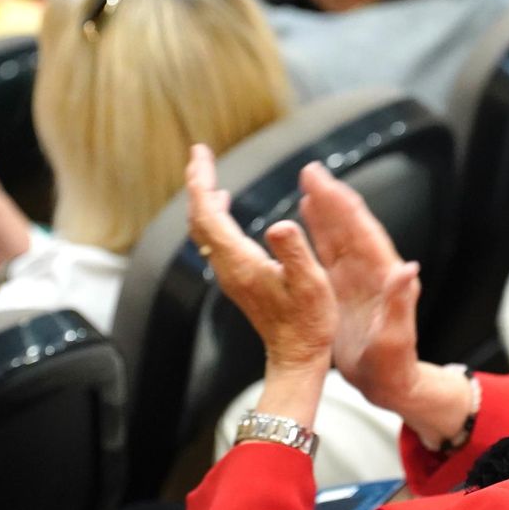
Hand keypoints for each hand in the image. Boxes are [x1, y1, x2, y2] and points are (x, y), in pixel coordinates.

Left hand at [186, 145, 335, 378]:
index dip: (201, 181)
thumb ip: (294, 251)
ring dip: (203, 200)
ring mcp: (230, 275)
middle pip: (199, 219)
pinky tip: (224, 208)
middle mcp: (228, 267)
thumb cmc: (308, 322)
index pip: (209, 213)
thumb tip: (280, 224)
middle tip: (200, 157)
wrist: (296, 356)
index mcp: (241, 262)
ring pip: (204, 230)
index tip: (200, 154)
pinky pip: (214, 240)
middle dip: (197, 184)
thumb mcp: (311, 283)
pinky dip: (213, 216)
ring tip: (208, 176)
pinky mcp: (237, 279)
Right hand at [294, 162, 426, 410]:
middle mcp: (371, 273)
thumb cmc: (394, 370)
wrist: (389, 386)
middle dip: (331, 198)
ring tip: (308, 185)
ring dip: (324, 210)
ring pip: (338, 236)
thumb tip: (407, 270)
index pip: (362, 234)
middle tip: (311, 171)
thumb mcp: (397, 342)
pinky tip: (306, 219)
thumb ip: (402, 306)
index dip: (344, 207)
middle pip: (348, 227)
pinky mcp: (344, 290)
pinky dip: (318, 233)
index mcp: (383, 279)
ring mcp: (357, 279)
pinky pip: (329, 254)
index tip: (327, 184)